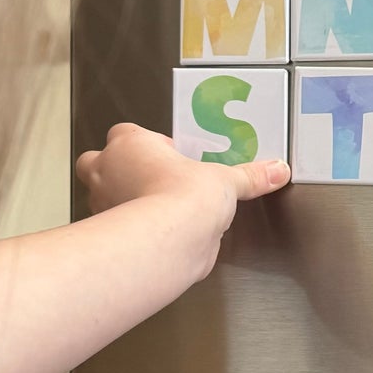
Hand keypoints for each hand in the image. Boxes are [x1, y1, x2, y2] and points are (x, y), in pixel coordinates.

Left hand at [76, 122, 289, 279]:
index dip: (148, 144)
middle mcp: (107, 169)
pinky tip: (149, 235)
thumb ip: (249, 176)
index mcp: (130, 144)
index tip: (170, 155)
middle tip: (148, 178)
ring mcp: (100, 202)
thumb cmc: (184, 197)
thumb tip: (275, 170)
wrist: (169, 240)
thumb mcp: (227, 181)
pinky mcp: (105, 233)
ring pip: (100, 195)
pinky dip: (127, 228)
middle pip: (97, 161)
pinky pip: (112, 225)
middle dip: (118, 170)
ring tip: (150, 209)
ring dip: (120, 200)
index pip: (127, 132)